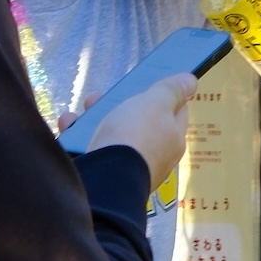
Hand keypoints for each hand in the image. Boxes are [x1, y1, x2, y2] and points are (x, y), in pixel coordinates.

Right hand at [89, 71, 196, 187]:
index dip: (163, 95)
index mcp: (172, 140)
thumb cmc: (135, 136)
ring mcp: (128, 167)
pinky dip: (80, 135)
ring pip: (113, 135)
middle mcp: (153, 156)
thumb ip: (172, 91)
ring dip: (96, 117)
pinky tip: (70, 124)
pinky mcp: (104, 175)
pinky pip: (92, 148)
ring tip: (85, 107)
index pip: (175, 113)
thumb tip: (191, 80)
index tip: (146, 83)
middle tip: (103, 96)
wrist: (104, 180)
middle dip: (119, 104)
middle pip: (139, 122)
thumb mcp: (156, 103)